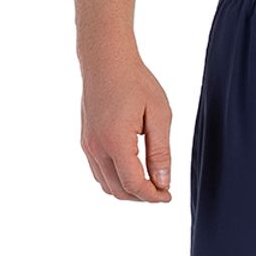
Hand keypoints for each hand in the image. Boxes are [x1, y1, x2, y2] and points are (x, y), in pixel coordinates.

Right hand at [79, 49, 171, 201]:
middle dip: (143, 197)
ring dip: (129, 190)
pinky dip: (117, 180)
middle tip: (162, 190)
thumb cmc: (135, 81)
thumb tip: (163, 183)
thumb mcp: (159, 115)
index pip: (134, 185)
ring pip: (108, 186)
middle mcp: (97, 147)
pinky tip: (134, 170)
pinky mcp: (86, 141)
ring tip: (150, 181)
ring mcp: (88, 145)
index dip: (154, 196)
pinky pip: (100, 173)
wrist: (106, 59)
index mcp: (116, 141)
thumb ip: (161, 152)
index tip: (169, 195)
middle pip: (120, 191)